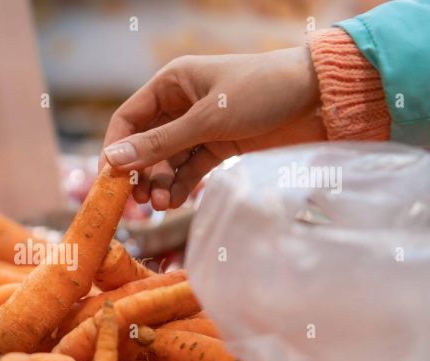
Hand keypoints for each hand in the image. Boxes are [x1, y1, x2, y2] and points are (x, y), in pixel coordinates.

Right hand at [100, 47, 326, 209]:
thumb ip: (160, 144)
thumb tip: (112, 161)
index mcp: (171, 84)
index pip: (128, 119)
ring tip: (161, 204)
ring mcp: (198, 128)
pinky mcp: (217, 147)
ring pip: (166, 162)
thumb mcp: (207, 119)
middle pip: (144, 145)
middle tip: (139, 200)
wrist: (320, 100)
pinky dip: (180, 186)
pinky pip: (188, 170)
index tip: (111, 180)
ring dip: (160, 183)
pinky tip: (176, 201)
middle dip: (140, 173)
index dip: (116, 149)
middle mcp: (180, 105)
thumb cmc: (263, 93)